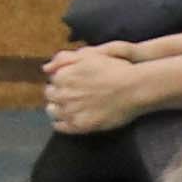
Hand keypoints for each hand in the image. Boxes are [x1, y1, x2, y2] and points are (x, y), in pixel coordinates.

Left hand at [39, 44, 181, 136]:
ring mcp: (70, 111)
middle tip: (71, 95)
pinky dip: (61, 124)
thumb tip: (46, 68)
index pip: (53, 81)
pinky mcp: (80, 125)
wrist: (135, 87)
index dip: (62, 82)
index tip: (71, 83)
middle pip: (51, 96)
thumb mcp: (89, 54)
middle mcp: (62, 94)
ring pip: (53, 112)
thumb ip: (64, 59)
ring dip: (58, 109)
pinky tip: (68, 121)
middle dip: (58, 94)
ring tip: (70, 107)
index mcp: (62, 76)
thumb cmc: (115, 68)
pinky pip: (61, 127)